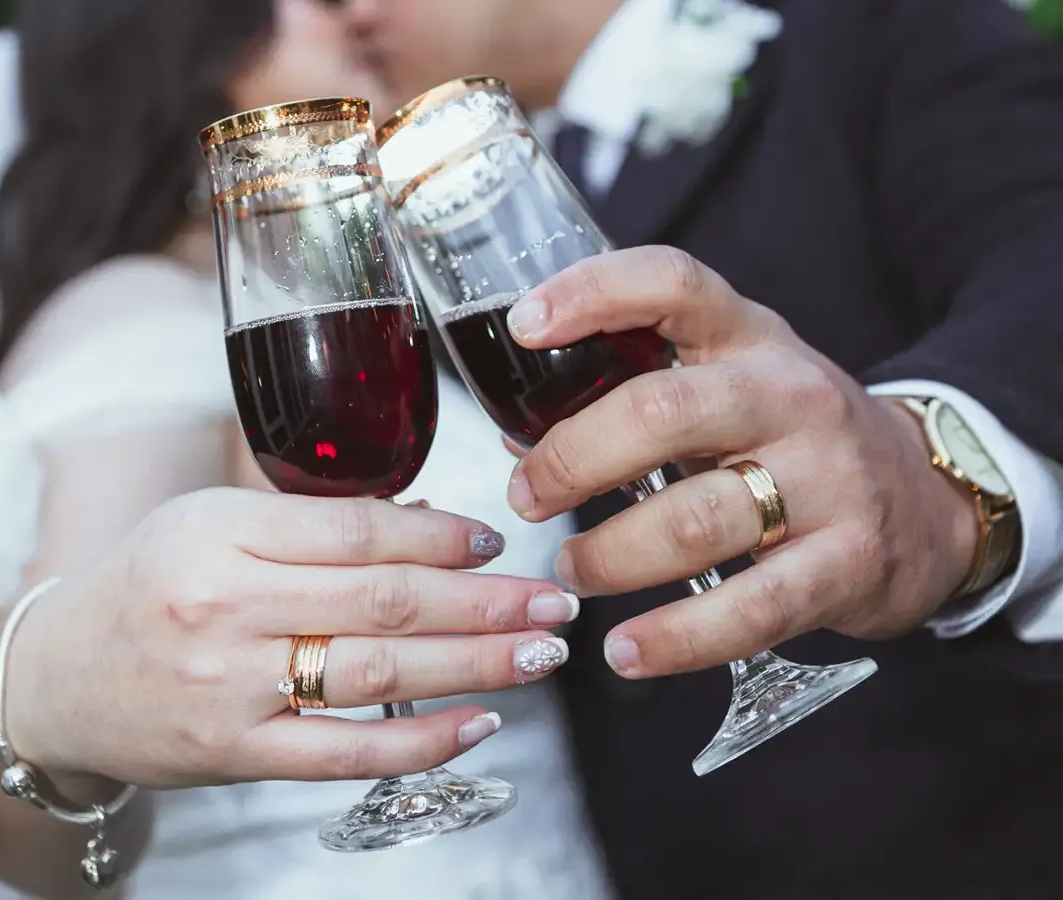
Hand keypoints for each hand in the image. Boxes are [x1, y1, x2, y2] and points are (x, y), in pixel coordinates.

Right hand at [4, 489, 575, 786]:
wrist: (56, 681)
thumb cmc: (144, 585)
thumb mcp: (207, 523)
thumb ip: (306, 524)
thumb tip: (424, 524)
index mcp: (218, 532)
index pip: (356, 530)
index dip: (440, 537)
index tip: (496, 542)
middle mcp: (224, 606)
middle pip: (385, 601)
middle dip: (486, 602)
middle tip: (553, 601)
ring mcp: (231, 687)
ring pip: (379, 673)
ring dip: (474, 665)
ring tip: (538, 654)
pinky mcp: (235, 754)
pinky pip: (346, 752)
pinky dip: (421, 740)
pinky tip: (480, 723)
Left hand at [504, 246, 977, 678]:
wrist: (927, 498)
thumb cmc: (796, 437)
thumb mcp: (732, 384)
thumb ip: (640, 393)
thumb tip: (523, 435)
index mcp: (751, 339)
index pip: (672, 284)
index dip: (592, 294)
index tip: (524, 327)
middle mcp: (792, 396)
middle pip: (661, 413)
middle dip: (571, 460)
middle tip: (527, 497)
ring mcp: (829, 479)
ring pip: (694, 519)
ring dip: (610, 556)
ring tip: (574, 570)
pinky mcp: (849, 562)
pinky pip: (748, 609)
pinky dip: (675, 638)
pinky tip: (628, 651)